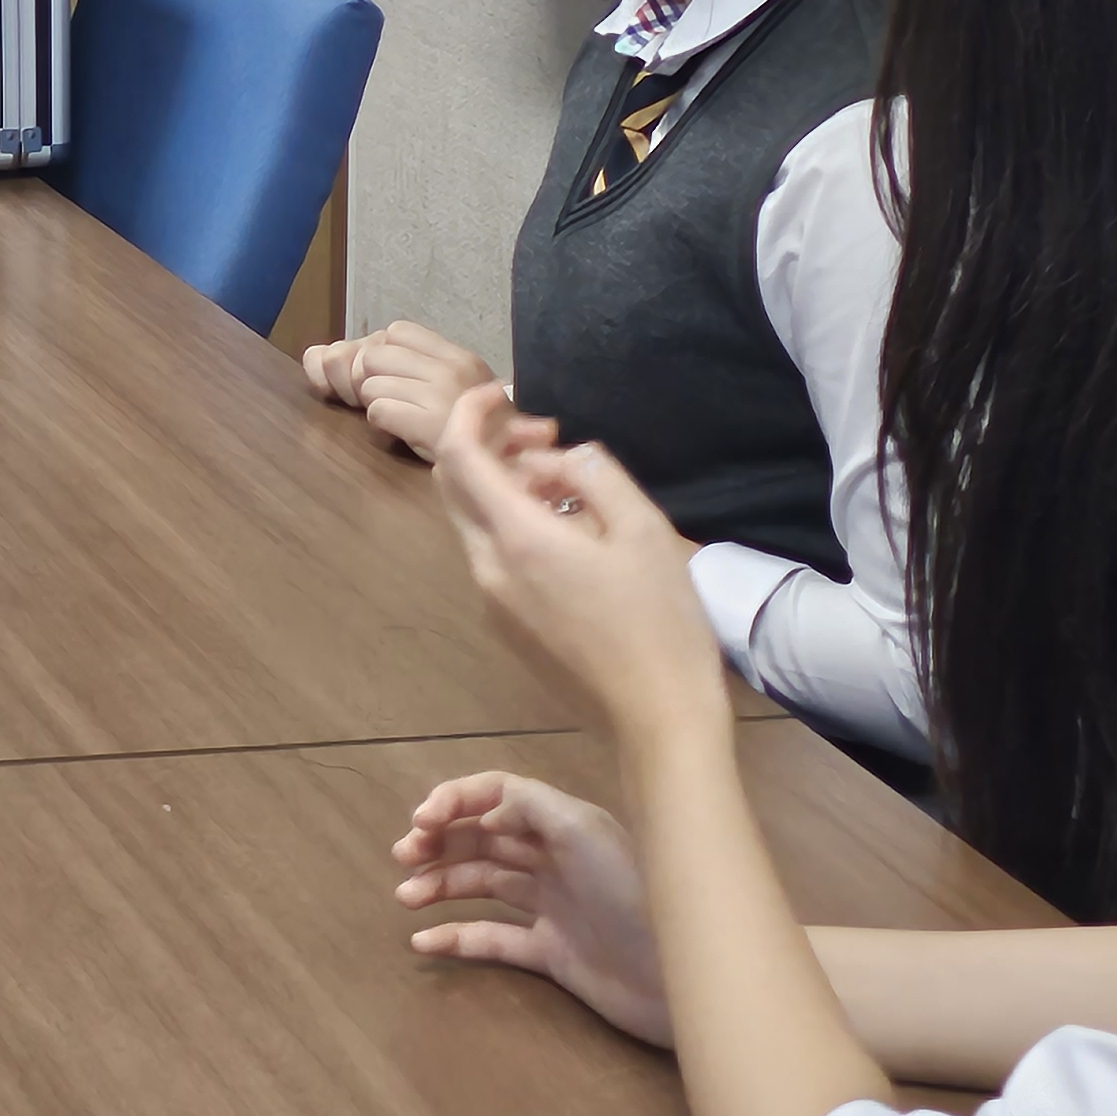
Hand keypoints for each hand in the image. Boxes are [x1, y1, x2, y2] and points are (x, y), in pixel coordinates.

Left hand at [298, 319, 495, 458]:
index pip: (397, 331)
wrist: (514, 470)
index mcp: (458, 355)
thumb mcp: (462, 385)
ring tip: (397, 418)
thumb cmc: (483, 431)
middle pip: (374, 355)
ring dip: (374, 403)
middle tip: (384, 401)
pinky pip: (378, 411)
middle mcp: (450, 369)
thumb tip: (364, 354)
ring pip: (371, 384)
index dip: (382, 353)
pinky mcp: (430, 425)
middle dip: (369, 379)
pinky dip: (380, 424)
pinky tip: (399, 432)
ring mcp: (441, 395)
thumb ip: (422, 365)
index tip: (390, 376)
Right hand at [396, 771, 673, 1045]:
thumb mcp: (583, 831)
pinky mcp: (552, 955)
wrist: (678, 980)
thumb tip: (485, 807)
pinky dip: (457, 937)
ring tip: (405, 897)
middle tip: (403, 856)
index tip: (420, 821)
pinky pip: (493, 939)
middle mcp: (556, 859)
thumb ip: (531, 806)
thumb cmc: (632, 895)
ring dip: (441, 885)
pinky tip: (425, 941)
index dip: (457, 801)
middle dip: (440, 841)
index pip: (499, 796)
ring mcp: (553, 908)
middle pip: (484, 839)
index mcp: (564, 823)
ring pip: (483, 886)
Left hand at [435, 386, 729, 746]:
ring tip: (570, 486)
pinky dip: (513, 525)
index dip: (469, 412)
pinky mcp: (507, 628)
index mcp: (515, 539)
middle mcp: (487, 568)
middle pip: (455, 486)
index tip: (504, 393)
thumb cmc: (661, 623)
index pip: (457, 455)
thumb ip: (591, 473)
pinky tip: (569, 534)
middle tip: (548, 439)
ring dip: (505, 488)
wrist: (659, 722)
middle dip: (490, 447)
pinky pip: (493, 557)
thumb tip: (551, 458)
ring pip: (474, 522)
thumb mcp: (643, 529)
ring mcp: (492, 602)